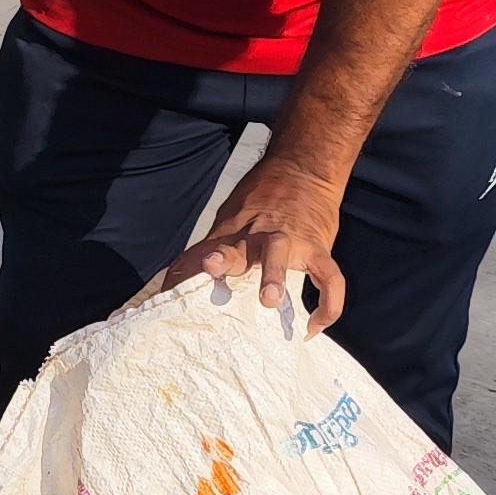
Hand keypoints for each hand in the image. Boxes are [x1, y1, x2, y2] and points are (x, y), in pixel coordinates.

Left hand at [163, 158, 346, 325]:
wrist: (303, 168)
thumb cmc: (262, 198)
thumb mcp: (228, 216)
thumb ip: (205, 249)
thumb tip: (171, 280)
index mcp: (233, 232)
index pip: (203, 251)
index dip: (184, 271)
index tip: (166, 295)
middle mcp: (258, 235)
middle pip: (237, 246)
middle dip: (224, 257)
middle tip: (211, 267)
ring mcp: (290, 239)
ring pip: (280, 253)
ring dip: (274, 273)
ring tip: (269, 299)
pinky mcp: (318, 246)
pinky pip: (329, 277)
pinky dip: (328, 304)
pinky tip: (315, 327)